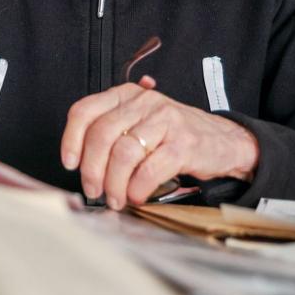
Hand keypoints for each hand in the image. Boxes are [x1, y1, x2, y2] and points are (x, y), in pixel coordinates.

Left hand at [60, 77, 258, 209]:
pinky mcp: (184, 144)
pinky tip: (136, 196)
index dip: (71, 139)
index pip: (85, 111)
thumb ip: (111, 133)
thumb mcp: (139, 122)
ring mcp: (165, 120)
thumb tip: (81, 166)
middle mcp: (144, 102)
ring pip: (123, 153)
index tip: (70, 164)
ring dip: (114, 183)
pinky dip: (137, 188)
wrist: (223, 141)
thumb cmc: (172, 136)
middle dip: (92, 169)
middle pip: (101, 134)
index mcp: (125, 95)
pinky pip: (150, 169)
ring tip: (116, 198)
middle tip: (94, 190)